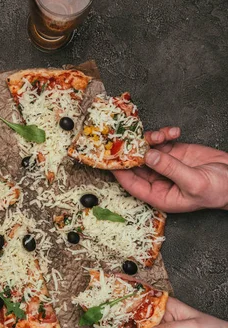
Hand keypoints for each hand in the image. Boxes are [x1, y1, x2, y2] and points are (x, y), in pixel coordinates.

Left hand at [113, 127, 227, 211]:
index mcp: (159, 195)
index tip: (110, 158)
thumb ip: (171, 169)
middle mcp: (158, 181)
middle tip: (123, 136)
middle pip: (135, 165)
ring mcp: (165, 165)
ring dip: (151, 139)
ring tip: (162, 136)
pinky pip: (161, 142)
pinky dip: (164, 134)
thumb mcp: (193, 182)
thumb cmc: (217, 191)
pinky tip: (174, 132)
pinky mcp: (174, 152)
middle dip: (130, 151)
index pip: (131, 183)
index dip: (120, 171)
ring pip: (147, 150)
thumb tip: (148, 157)